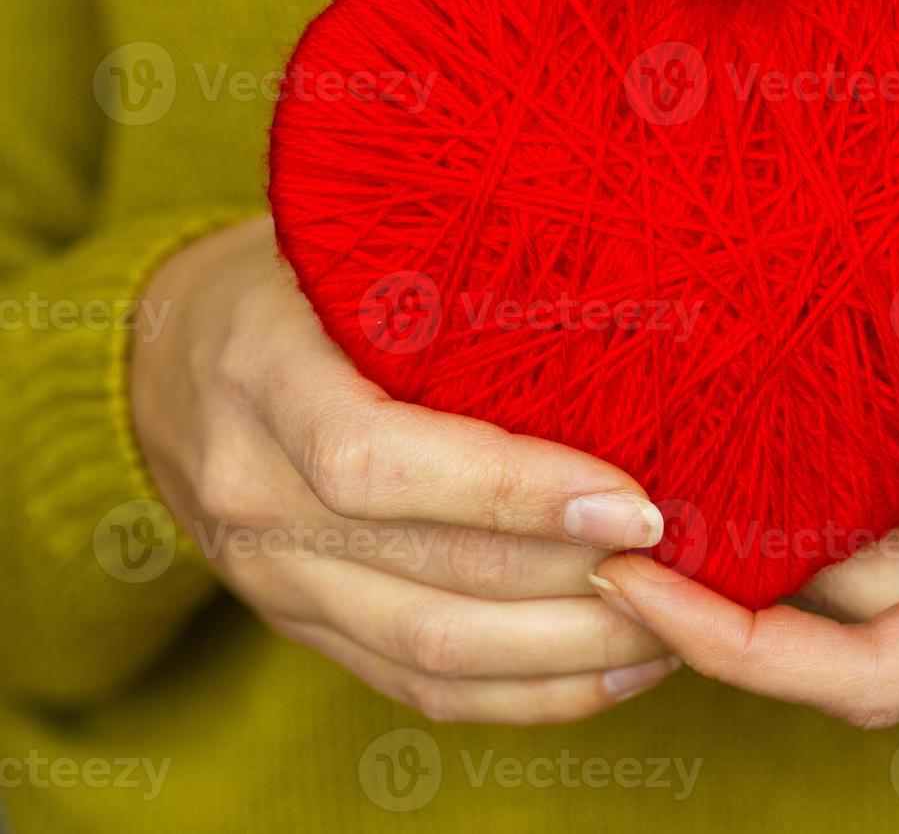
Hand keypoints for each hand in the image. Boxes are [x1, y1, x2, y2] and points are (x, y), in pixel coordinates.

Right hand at [132, 216, 678, 723]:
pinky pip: (423, 689)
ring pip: (436, 651)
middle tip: (690, 562)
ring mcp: (273, 580)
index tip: (636, 500)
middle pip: (432, 576)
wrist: (164, 363)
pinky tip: (620, 667)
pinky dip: (531, 694)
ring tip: (677, 620)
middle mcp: (254, 496)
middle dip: (580, 580)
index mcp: (264, 378)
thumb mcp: (343, 247)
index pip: (379, 464)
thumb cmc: (290, 284)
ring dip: (574, 651)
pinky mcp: (306, 627)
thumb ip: (445, 281)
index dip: (515, 492)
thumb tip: (623, 296)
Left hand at [588, 249, 898, 726]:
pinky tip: (747, 471)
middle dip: (721, 602)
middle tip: (607, 518)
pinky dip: (811, 534)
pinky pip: (885, 569)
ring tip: (650, 489)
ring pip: (856, 608)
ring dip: (757, 563)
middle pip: (843, 644)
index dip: (743, 645)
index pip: (874, 671)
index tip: (634, 584)